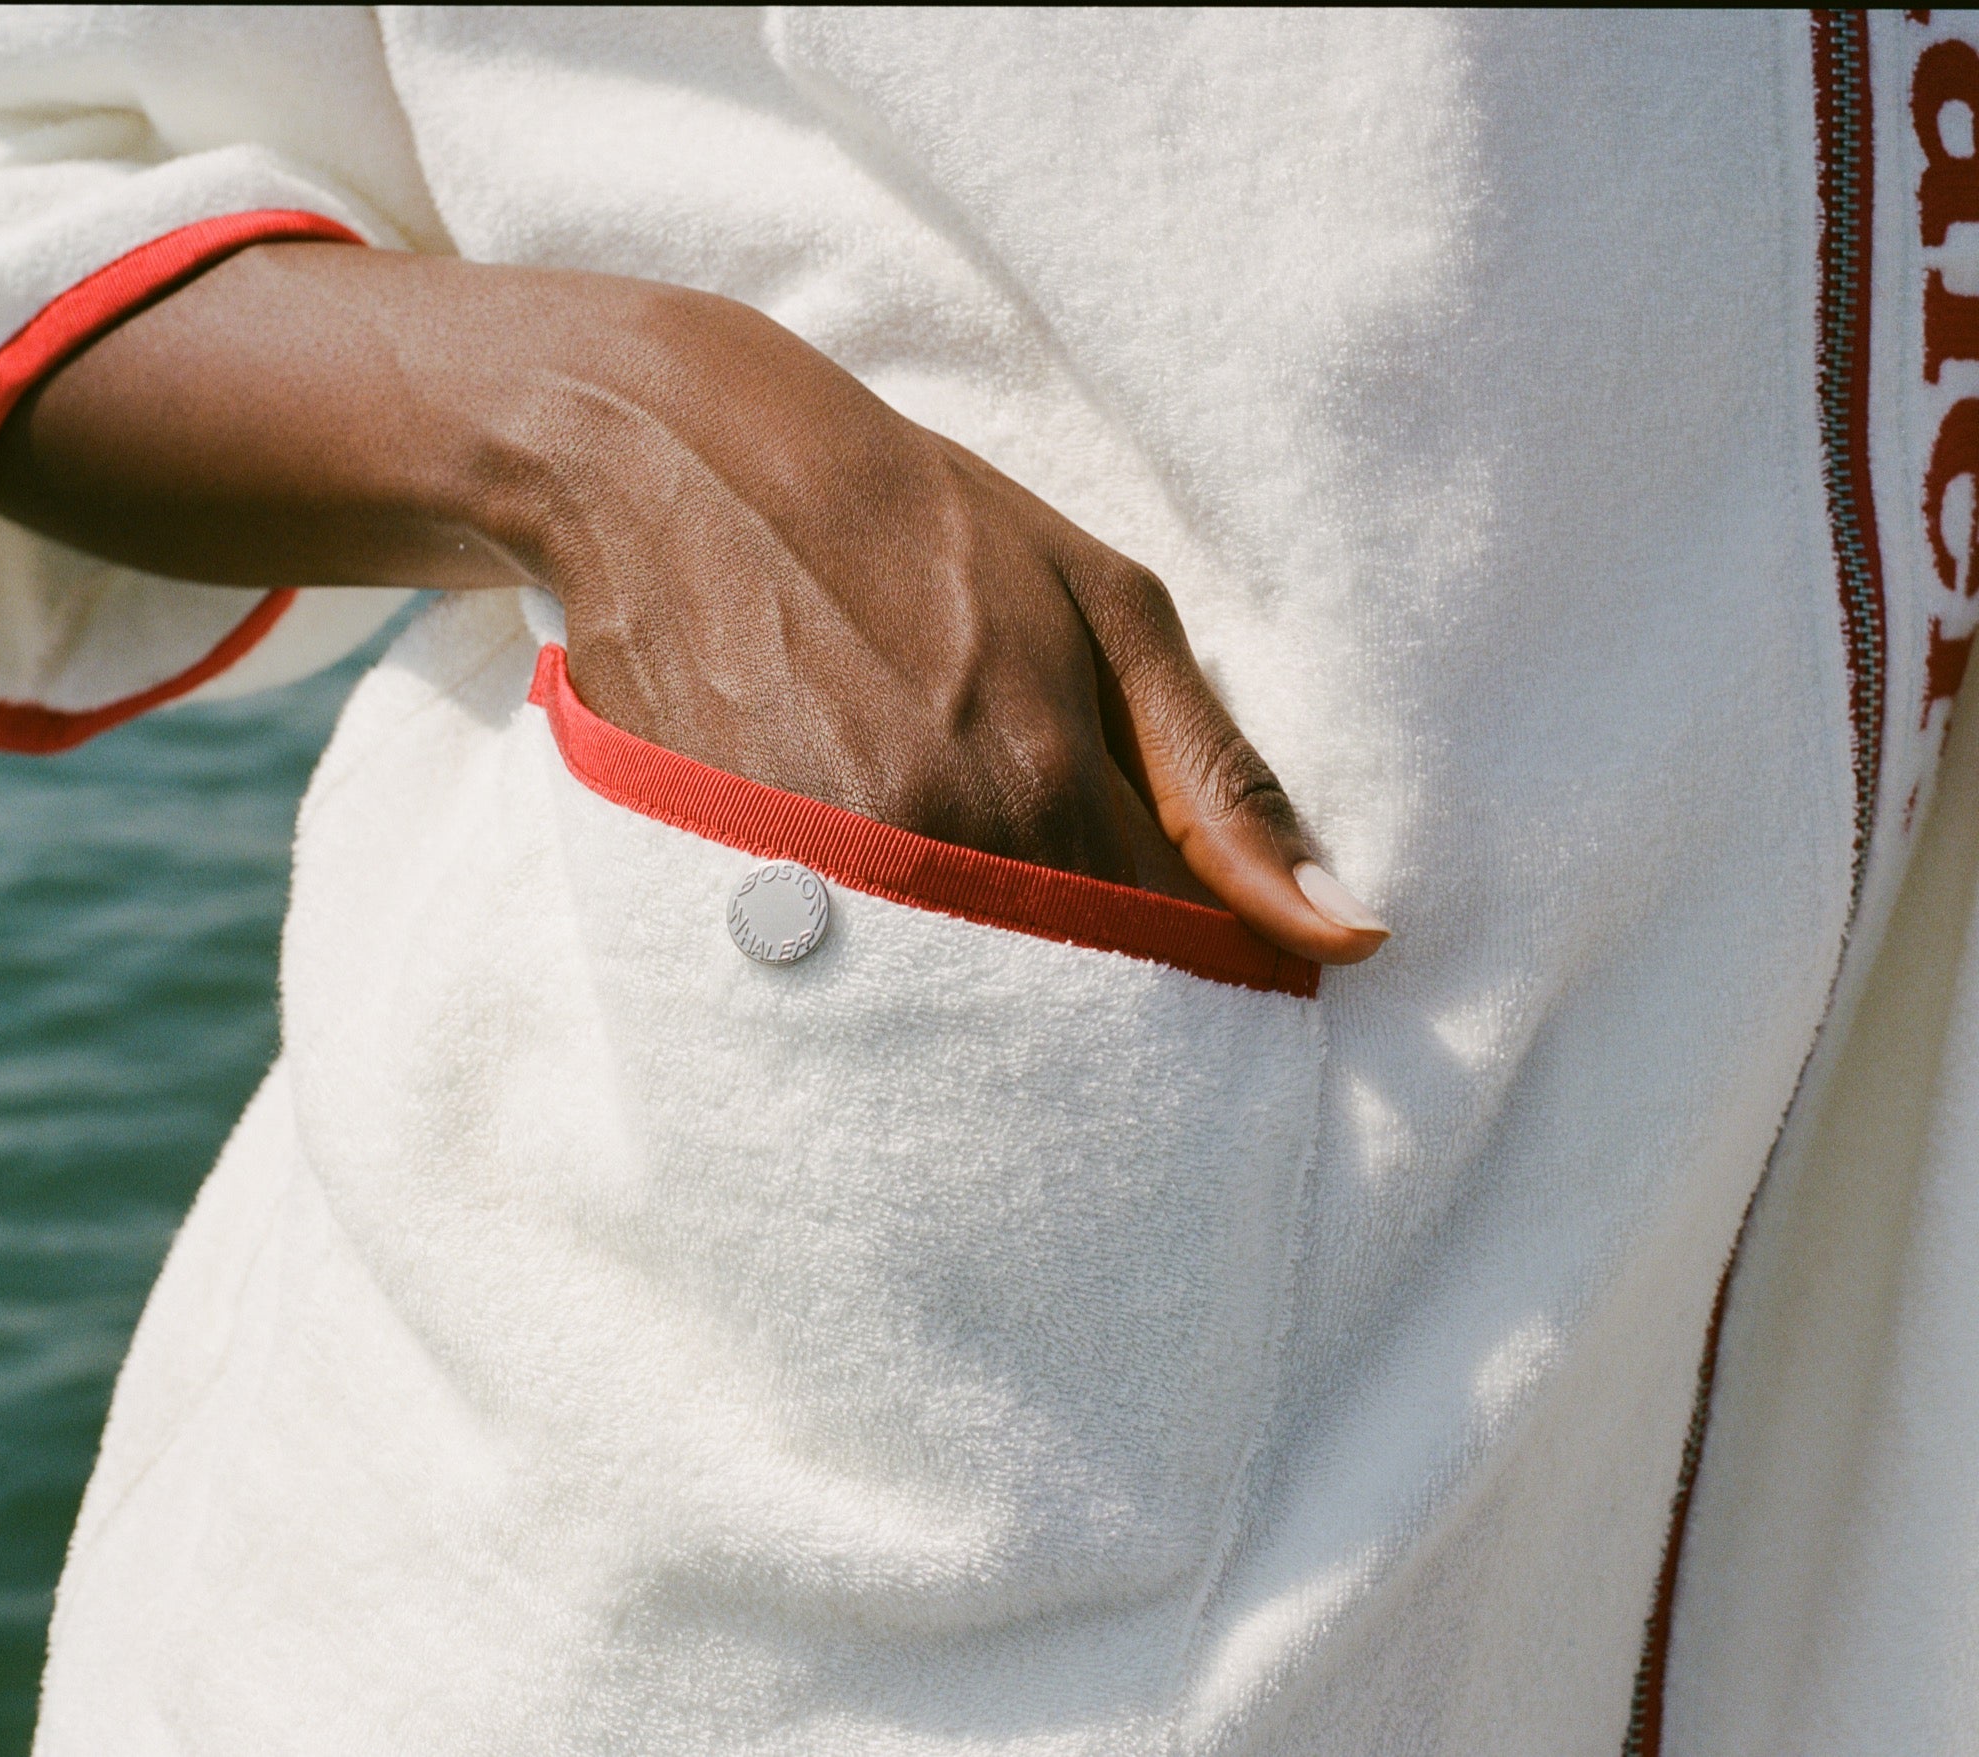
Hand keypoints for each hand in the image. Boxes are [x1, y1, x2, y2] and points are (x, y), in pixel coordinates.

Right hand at [0, 243, 1385, 962]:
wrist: (679, 463)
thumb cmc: (920, 521)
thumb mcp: (1110, 602)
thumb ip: (1225, 775)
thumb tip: (1346, 936)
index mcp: (1055, 782)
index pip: (1183, 966)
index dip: (1216, 988)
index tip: (1225, 996)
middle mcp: (938, 852)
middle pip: (1067, 1025)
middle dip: (1107, 1035)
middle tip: (1116, 1025)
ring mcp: (820, 882)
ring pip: (951, 1029)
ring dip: (991, 1029)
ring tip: (994, 990)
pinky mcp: (719, 897)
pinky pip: (838, 1002)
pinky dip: (881, 1004)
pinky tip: (892, 971)